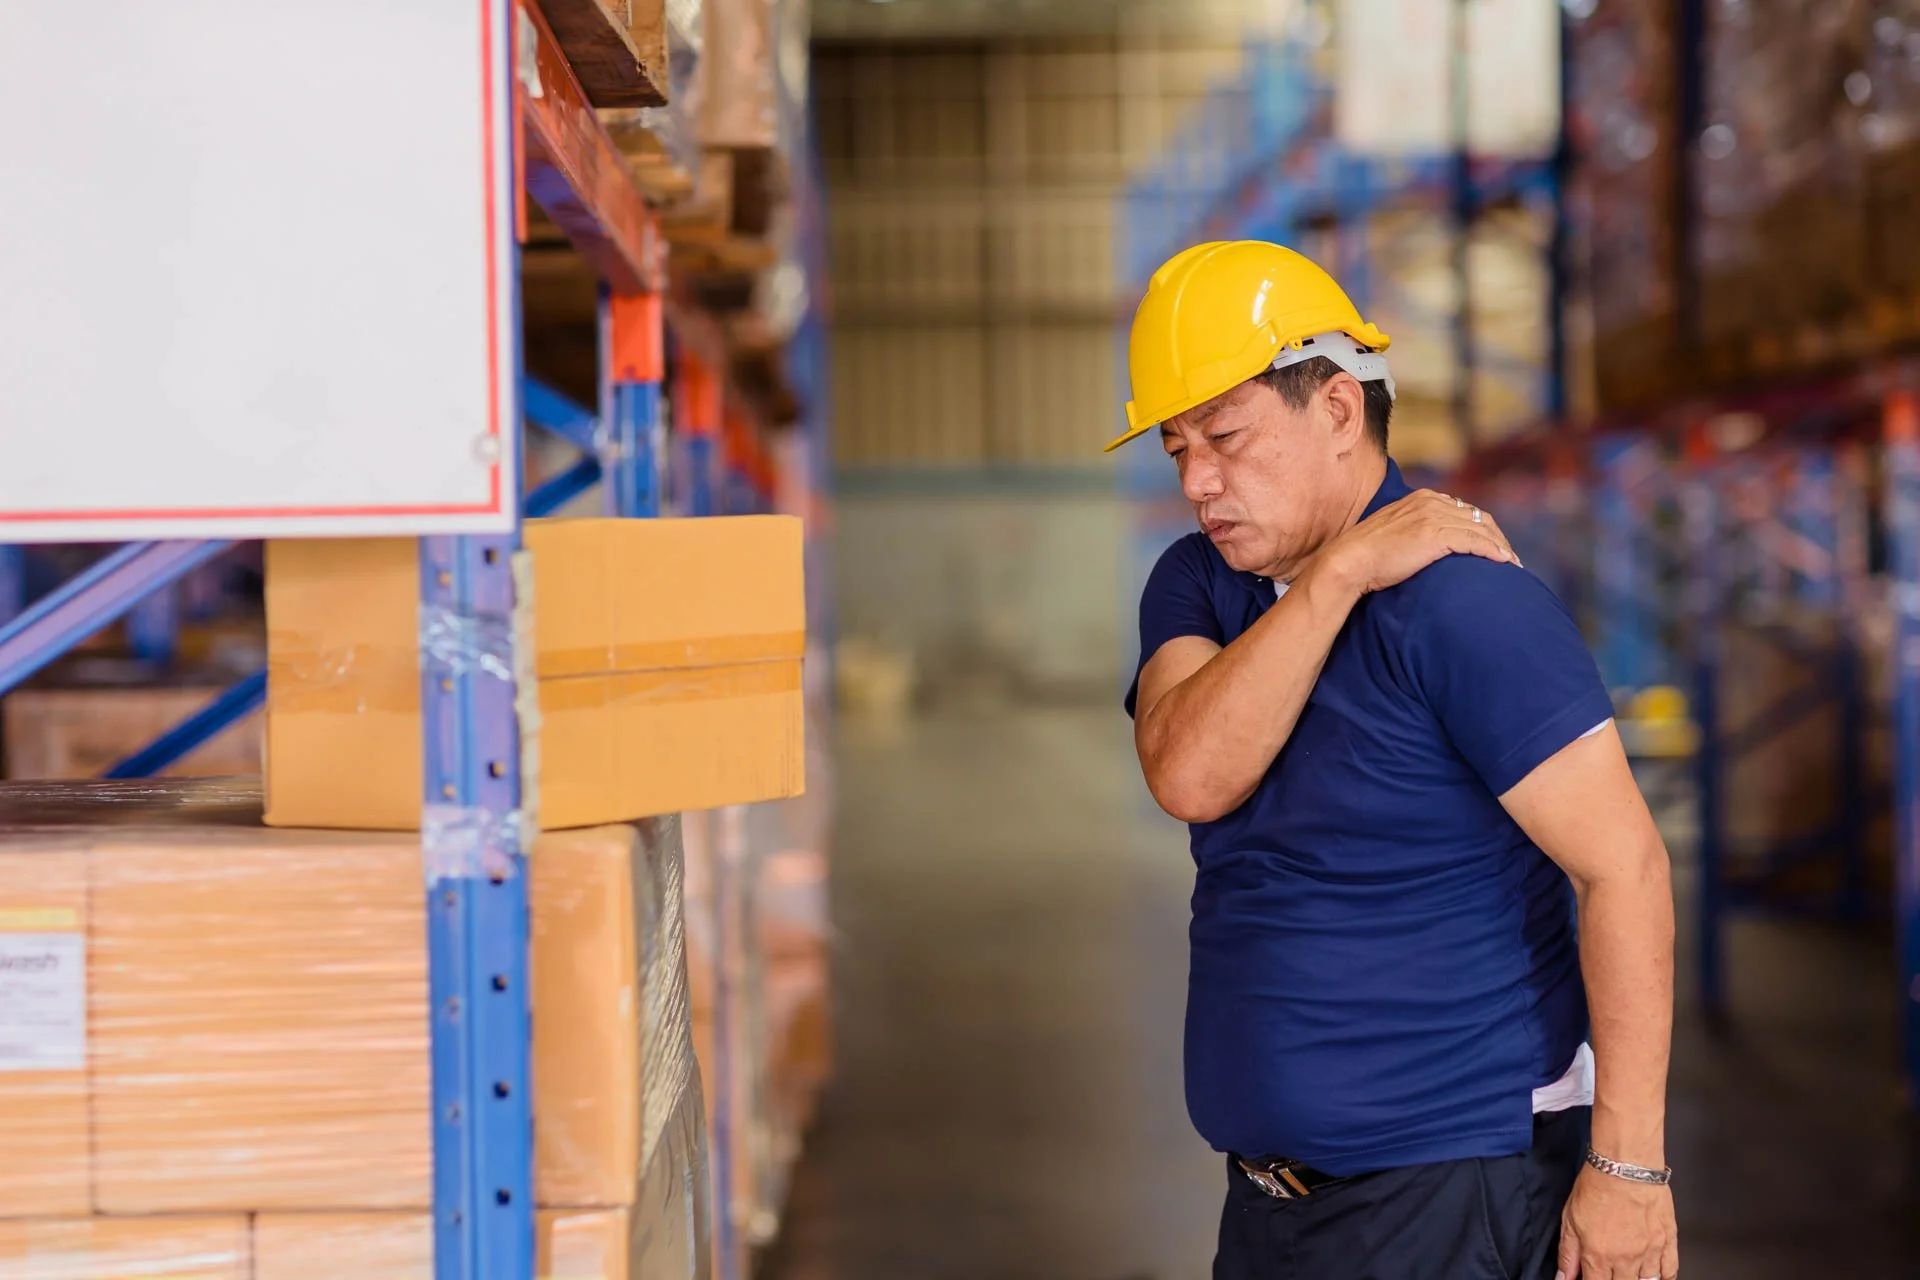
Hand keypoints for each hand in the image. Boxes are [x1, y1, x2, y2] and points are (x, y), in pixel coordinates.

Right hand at [1317, 489, 1519, 596]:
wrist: (1350, 561)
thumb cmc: (1368, 555)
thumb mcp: (1396, 533)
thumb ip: (1416, 530)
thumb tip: (1430, 546)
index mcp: (1423, 498)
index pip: (1465, 510)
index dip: (1484, 529)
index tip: (1494, 547)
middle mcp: (1431, 502)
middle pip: (1478, 517)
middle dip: (1497, 537)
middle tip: (1510, 558)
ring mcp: (1433, 517)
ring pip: (1481, 529)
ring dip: (1501, 547)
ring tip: (1512, 565)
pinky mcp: (1435, 535)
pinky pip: (1475, 541)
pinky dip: (1493, 551)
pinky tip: (1504, 563)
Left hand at [1557, 1165, 1678, 1279]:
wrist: (1625, 1165)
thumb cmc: (1597, 1186)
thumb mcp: (1570, 1219)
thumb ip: (1568, 1253)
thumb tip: (1564, 1277)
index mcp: (1598, 1255)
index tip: (1589, 1277)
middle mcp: (1626, 1259)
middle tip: (1609, 1270)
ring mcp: (1650, 1252)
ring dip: (1637, 1279)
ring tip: (1628, 1272)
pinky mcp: (1668, 1241)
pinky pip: (1670, 1270)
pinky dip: (1663, 1276)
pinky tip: (1655, 1275)